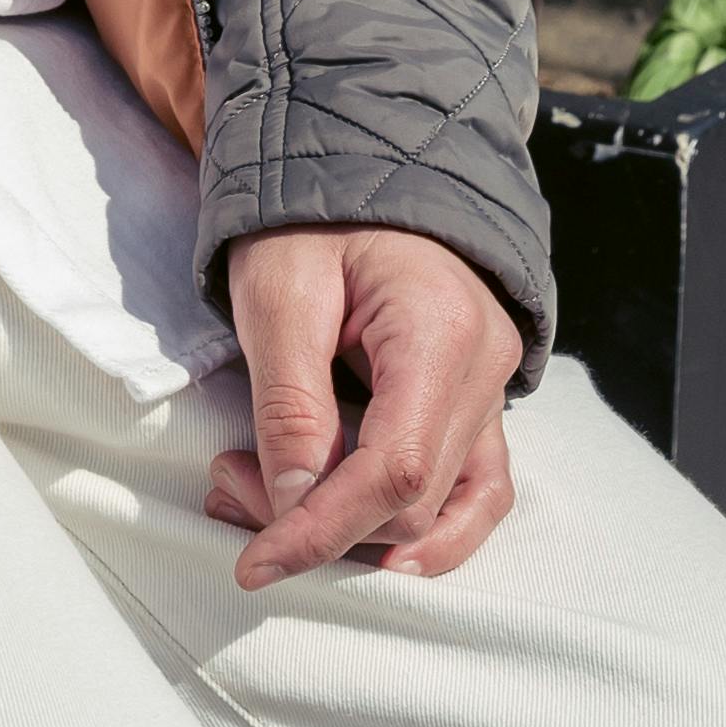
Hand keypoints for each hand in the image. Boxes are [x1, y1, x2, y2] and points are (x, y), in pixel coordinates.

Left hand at [203, 225, 525, 585]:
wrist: (362, 165)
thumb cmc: (314, 216)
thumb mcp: (279, 293)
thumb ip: (289, 404)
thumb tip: (293, 507)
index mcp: (441, 333)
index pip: (394, 471)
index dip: (322, 529)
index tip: (254, 561)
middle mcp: (487, 368)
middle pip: (416, 500)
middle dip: (320, 522)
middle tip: (231, 484)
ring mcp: (494, 388)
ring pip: (450, 508)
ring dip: (362, 533)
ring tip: (275, 508)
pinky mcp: (480, 400)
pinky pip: (475, 489)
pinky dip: (425, 526)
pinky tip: (366, 542)